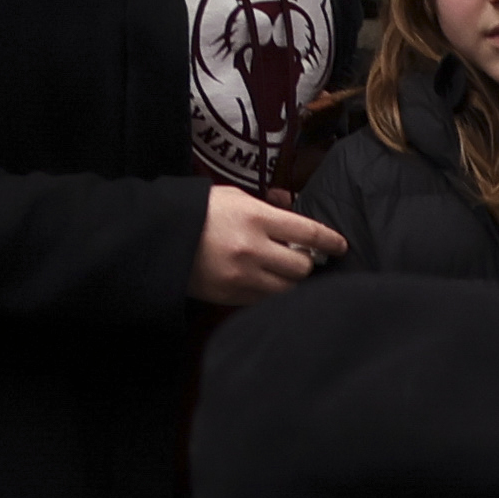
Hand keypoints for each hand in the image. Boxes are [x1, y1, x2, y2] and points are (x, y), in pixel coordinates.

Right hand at [193, 186, 344, 308]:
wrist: (159, 237)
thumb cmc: (197, 212)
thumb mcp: (232, 197)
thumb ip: (267, 209)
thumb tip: (297, 221)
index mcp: (255, 218)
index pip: (308, 233)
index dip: (330, 241)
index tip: (340, 246)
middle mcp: (253, 249)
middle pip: (302, 266)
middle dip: (306, 262)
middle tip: (301, 257)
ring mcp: (242, 276)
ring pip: (288, 288)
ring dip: (290, 280)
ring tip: (283, 271)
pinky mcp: (231, 296)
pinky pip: (265, 300)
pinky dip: (270, 292)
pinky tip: (265, 281)